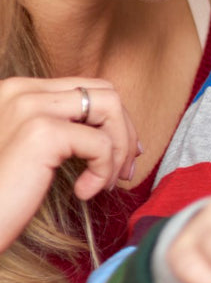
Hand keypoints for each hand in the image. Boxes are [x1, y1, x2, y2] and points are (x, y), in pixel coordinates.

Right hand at [0, 76, 138, 249]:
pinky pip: (101, 144)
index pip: (88, 88)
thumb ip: (63, 126)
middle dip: (126, 133)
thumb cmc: (2, 194)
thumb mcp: (32, 149)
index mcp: (17, 91)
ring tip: (105, 183)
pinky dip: (103, 171)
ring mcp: (29, 107)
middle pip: (106, 92)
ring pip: (111, 108)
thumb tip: (120, 127)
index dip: (115, 121)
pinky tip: (83, 193)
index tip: (122, 155)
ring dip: (119, 150)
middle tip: (123, 172)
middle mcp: (21, 90)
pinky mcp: (41, 134)